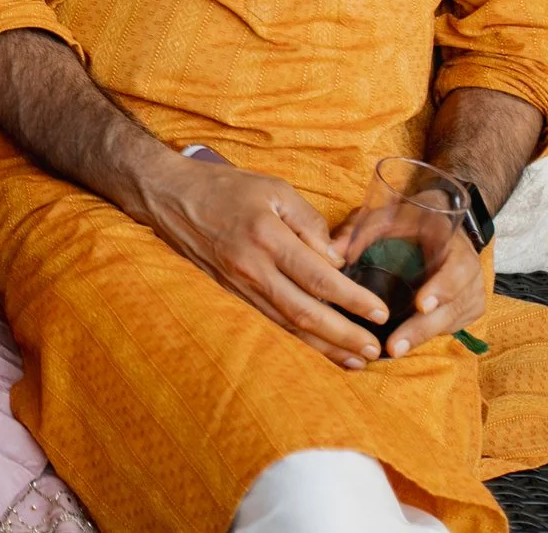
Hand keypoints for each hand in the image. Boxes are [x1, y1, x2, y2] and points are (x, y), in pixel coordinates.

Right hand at [141, 155, 391, 368]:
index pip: (319, 278)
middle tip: (374, 351)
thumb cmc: (224, 187)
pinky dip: (295, 340)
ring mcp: (237, 285)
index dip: (352, 300)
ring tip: (353, 361)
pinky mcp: (228, 294)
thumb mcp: (273, 188)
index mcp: (267, 238)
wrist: (168, 197)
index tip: (380, 313)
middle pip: (305, 312)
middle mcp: (252, 268)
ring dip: (322, 347)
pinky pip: (267, 322)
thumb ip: (309, 221)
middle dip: (343, 336)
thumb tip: (335, 260)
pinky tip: (315, 348)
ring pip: (286, 325)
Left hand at [336, 208, 488, 359]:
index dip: (441, 289)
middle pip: (451, 307)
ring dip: (420, 338)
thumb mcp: (391, 214)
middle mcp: (470, 273)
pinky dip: (425, 336)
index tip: (421, 305)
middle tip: (394, 347)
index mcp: (455, 245)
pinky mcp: (465, 310)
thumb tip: (334, 252)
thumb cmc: (413, 219)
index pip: (456, 271)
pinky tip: (400, 345)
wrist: (444, 223)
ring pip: (449, 322)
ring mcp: (470, 294)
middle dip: (421, 328)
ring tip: (392, 351)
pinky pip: (448, 327)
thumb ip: (364, 229)